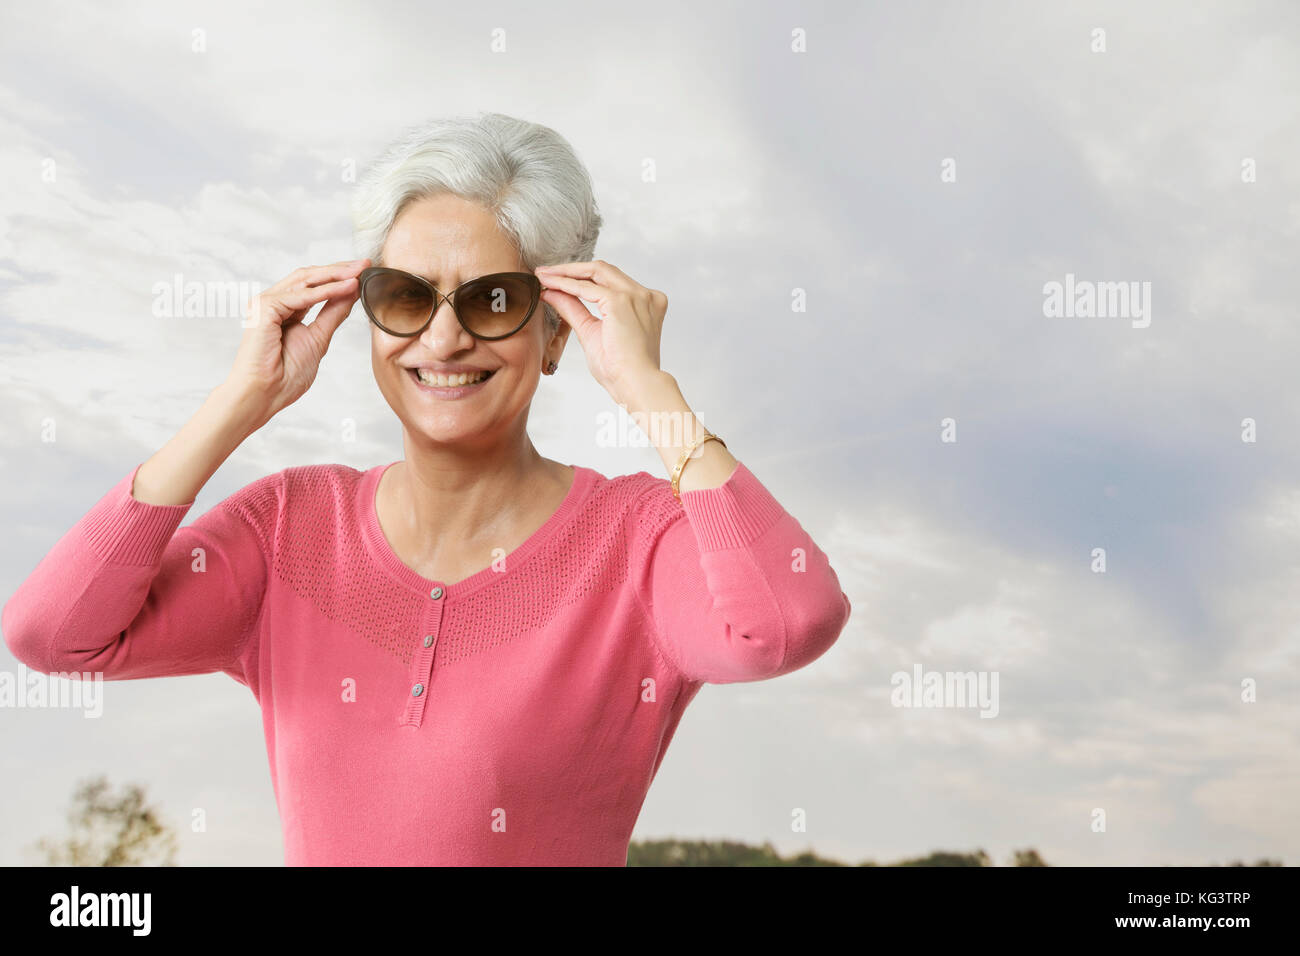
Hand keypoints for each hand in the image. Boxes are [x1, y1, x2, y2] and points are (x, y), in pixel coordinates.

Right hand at [226, 258, 368, 424]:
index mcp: (285, 310)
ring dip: (335, 275)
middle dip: (339, 270)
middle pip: (309, 277)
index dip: (339, 277)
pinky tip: (348, 286)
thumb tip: (352, 292)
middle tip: (365, 264)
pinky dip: (327, 291)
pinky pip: (302, 296)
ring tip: (359, 271)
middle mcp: (274, 303)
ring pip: (306, 281)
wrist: (266, 393)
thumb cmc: (286, 374)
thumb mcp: (319, 338)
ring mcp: (267, 303)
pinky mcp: (265, 308)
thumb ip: (333, 313)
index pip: (314, 286)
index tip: (364, 272)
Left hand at [535, 259, 666, 405]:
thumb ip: (575, 310)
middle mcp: (644, 296)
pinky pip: (586, 287)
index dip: (582, 278)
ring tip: (544, 276)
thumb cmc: (622, 369)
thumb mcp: (592, 332)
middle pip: (604, 270)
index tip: (558, 280)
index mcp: (645, 304)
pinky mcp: (620, 301)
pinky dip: (566, 284)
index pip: (610, 281)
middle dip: (571, 269)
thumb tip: (553, 294)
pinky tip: (550, 285)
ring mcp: (635, 296)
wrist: (636, 384)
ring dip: (566, 273)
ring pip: (596, 271)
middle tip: (545, 272)